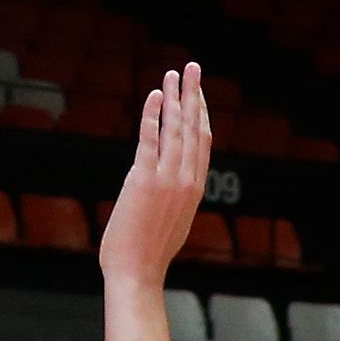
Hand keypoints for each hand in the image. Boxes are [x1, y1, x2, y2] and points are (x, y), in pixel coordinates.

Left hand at [100, 64, 211, 290]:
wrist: (137, 273)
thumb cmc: (148, 254)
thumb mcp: (171, 222)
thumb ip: (174, 198)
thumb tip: (170, 186)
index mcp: (194, 191)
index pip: (202, 143)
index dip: (201, 113)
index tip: (198, 93)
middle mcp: (185, 182)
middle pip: (193, 128)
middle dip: (194, 94)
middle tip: (193, 68)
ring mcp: (166, 180)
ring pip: (175, 129)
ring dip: (174, 97)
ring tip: (173, 74)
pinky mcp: (142, 180)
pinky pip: (149, 138)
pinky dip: (152, 114)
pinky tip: (155, 95)